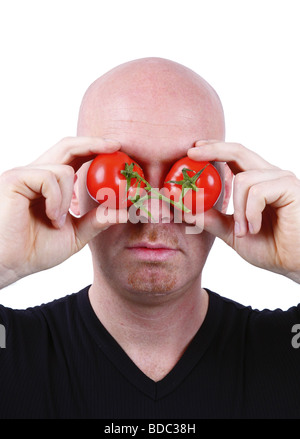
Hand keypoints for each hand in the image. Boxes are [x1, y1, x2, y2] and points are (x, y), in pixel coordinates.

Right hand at [0, 137, 126, 287]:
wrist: (8, 265)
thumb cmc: (34, 251)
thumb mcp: (74, 235)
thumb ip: (97, 221)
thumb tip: (124, 212)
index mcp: (48, 184)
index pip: (73, 157)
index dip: (94, 149)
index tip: (117, 149)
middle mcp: (35, 174)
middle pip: (67, 145)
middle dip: (93, 143)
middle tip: (116, 146)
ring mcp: (24, 175)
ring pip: (63, 170)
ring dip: (69, 198)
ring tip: (58, 221)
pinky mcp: (14, 179)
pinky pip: (49, 179)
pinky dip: (56, 200)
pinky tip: (51, 218)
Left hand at [188, 141, 299, 282]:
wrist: (294, 264)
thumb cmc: (271, 248)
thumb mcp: (233, 233)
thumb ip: (212, 220)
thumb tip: (185, 210)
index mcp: (258, 182)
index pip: (234, 156)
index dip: (213, 149)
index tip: (192, 150)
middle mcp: (270, 175)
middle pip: (238, 150)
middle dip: (213, 150)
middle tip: (191, 153)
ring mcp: (281, 179)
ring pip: (243, 179)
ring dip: (237, 210)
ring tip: (244, 231)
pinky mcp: (289, 187)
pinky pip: (256, 192)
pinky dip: (250, 213)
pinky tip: (255, 228)